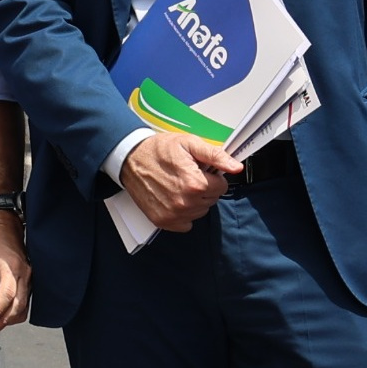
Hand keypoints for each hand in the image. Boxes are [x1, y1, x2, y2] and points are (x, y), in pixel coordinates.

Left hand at [0, 213, 31, 337]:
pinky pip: (23, 304)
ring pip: (23, 308)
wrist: (4, 227)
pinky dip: (12, 314)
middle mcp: (22, 274)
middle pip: (18, 306)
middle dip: (2, 322)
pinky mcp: (27, 283)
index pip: (7, 294)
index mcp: (8, 267)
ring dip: (8, 321)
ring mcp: (28, 279)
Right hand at [120, 133, 236, 231]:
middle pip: (212, 200)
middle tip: (187, 174)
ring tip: (179, 184)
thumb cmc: (158, 150)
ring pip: (200, 211)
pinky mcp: (163, 221)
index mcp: (194, 183)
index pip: (222, 186)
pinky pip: (186, 223)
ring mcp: (173, 214)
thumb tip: (236, 167)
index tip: (200, 169)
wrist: (130, 158)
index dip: (213, 176)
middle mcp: (184, 202)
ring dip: (195, 200)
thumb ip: (216, 156)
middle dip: (205, 187)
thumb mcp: (189, 144)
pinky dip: (183, 212)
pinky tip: (173, 197)